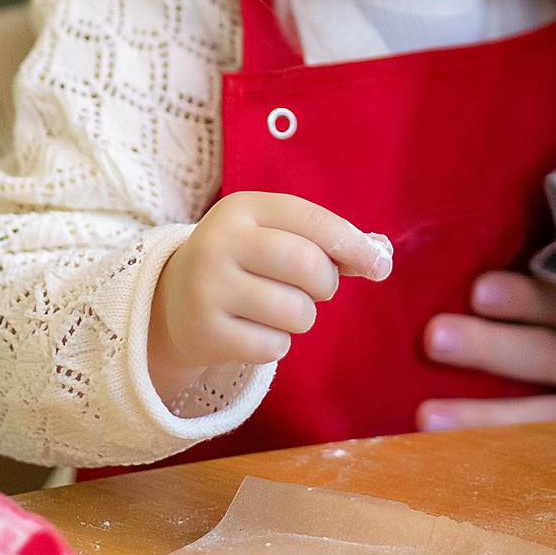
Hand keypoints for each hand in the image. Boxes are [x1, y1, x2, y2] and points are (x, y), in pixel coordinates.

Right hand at [149, 192, 390, 410]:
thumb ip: (327, 241)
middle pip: (307, 265)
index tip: (380, 264)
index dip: (353, 244)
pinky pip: (273, 346)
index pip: (311, 220)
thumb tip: (380, 257)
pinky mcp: (205, 332)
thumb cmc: (247, 262)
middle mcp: (219, 242)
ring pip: (295, 311)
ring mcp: (207, 288)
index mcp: (242, 208)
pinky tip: (254, 330)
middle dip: (326, 284)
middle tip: (316, 289)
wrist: (175, 300)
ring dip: (302, 317)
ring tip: (279, 308)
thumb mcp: (276, 235)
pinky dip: (277, 344)